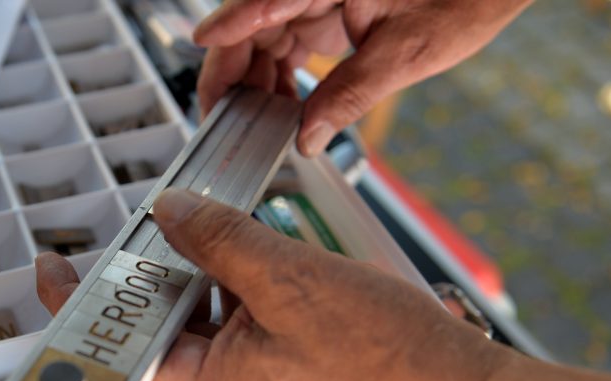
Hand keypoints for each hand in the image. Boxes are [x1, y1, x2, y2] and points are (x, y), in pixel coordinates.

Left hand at [36, 189, 499, 380]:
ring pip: (200, 327)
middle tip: (160, 227)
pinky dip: (235, 292)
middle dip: (155, 274)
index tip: (54, 269)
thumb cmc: (383, 361)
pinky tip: (254, 262)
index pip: (116, 348)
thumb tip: (172, 214)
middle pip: (158, 331)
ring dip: (202, 278)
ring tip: (218, 237)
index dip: (77, 304)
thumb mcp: (286, 278)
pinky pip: (237, 332)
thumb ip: (218, 240)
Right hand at [194, 0, 532, 155]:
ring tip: (254, 120)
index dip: (229, 31)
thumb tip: (308, 137)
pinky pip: (286, 41)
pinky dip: (278, 74)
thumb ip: (350, 93)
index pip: (265, 2)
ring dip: (254, 78)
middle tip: (223, 117)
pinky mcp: (327, 10)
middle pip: (253, 24)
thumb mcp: (406, 52)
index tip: (203, 56)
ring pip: (263, 35)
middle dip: (233, 71)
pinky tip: (279, 103)